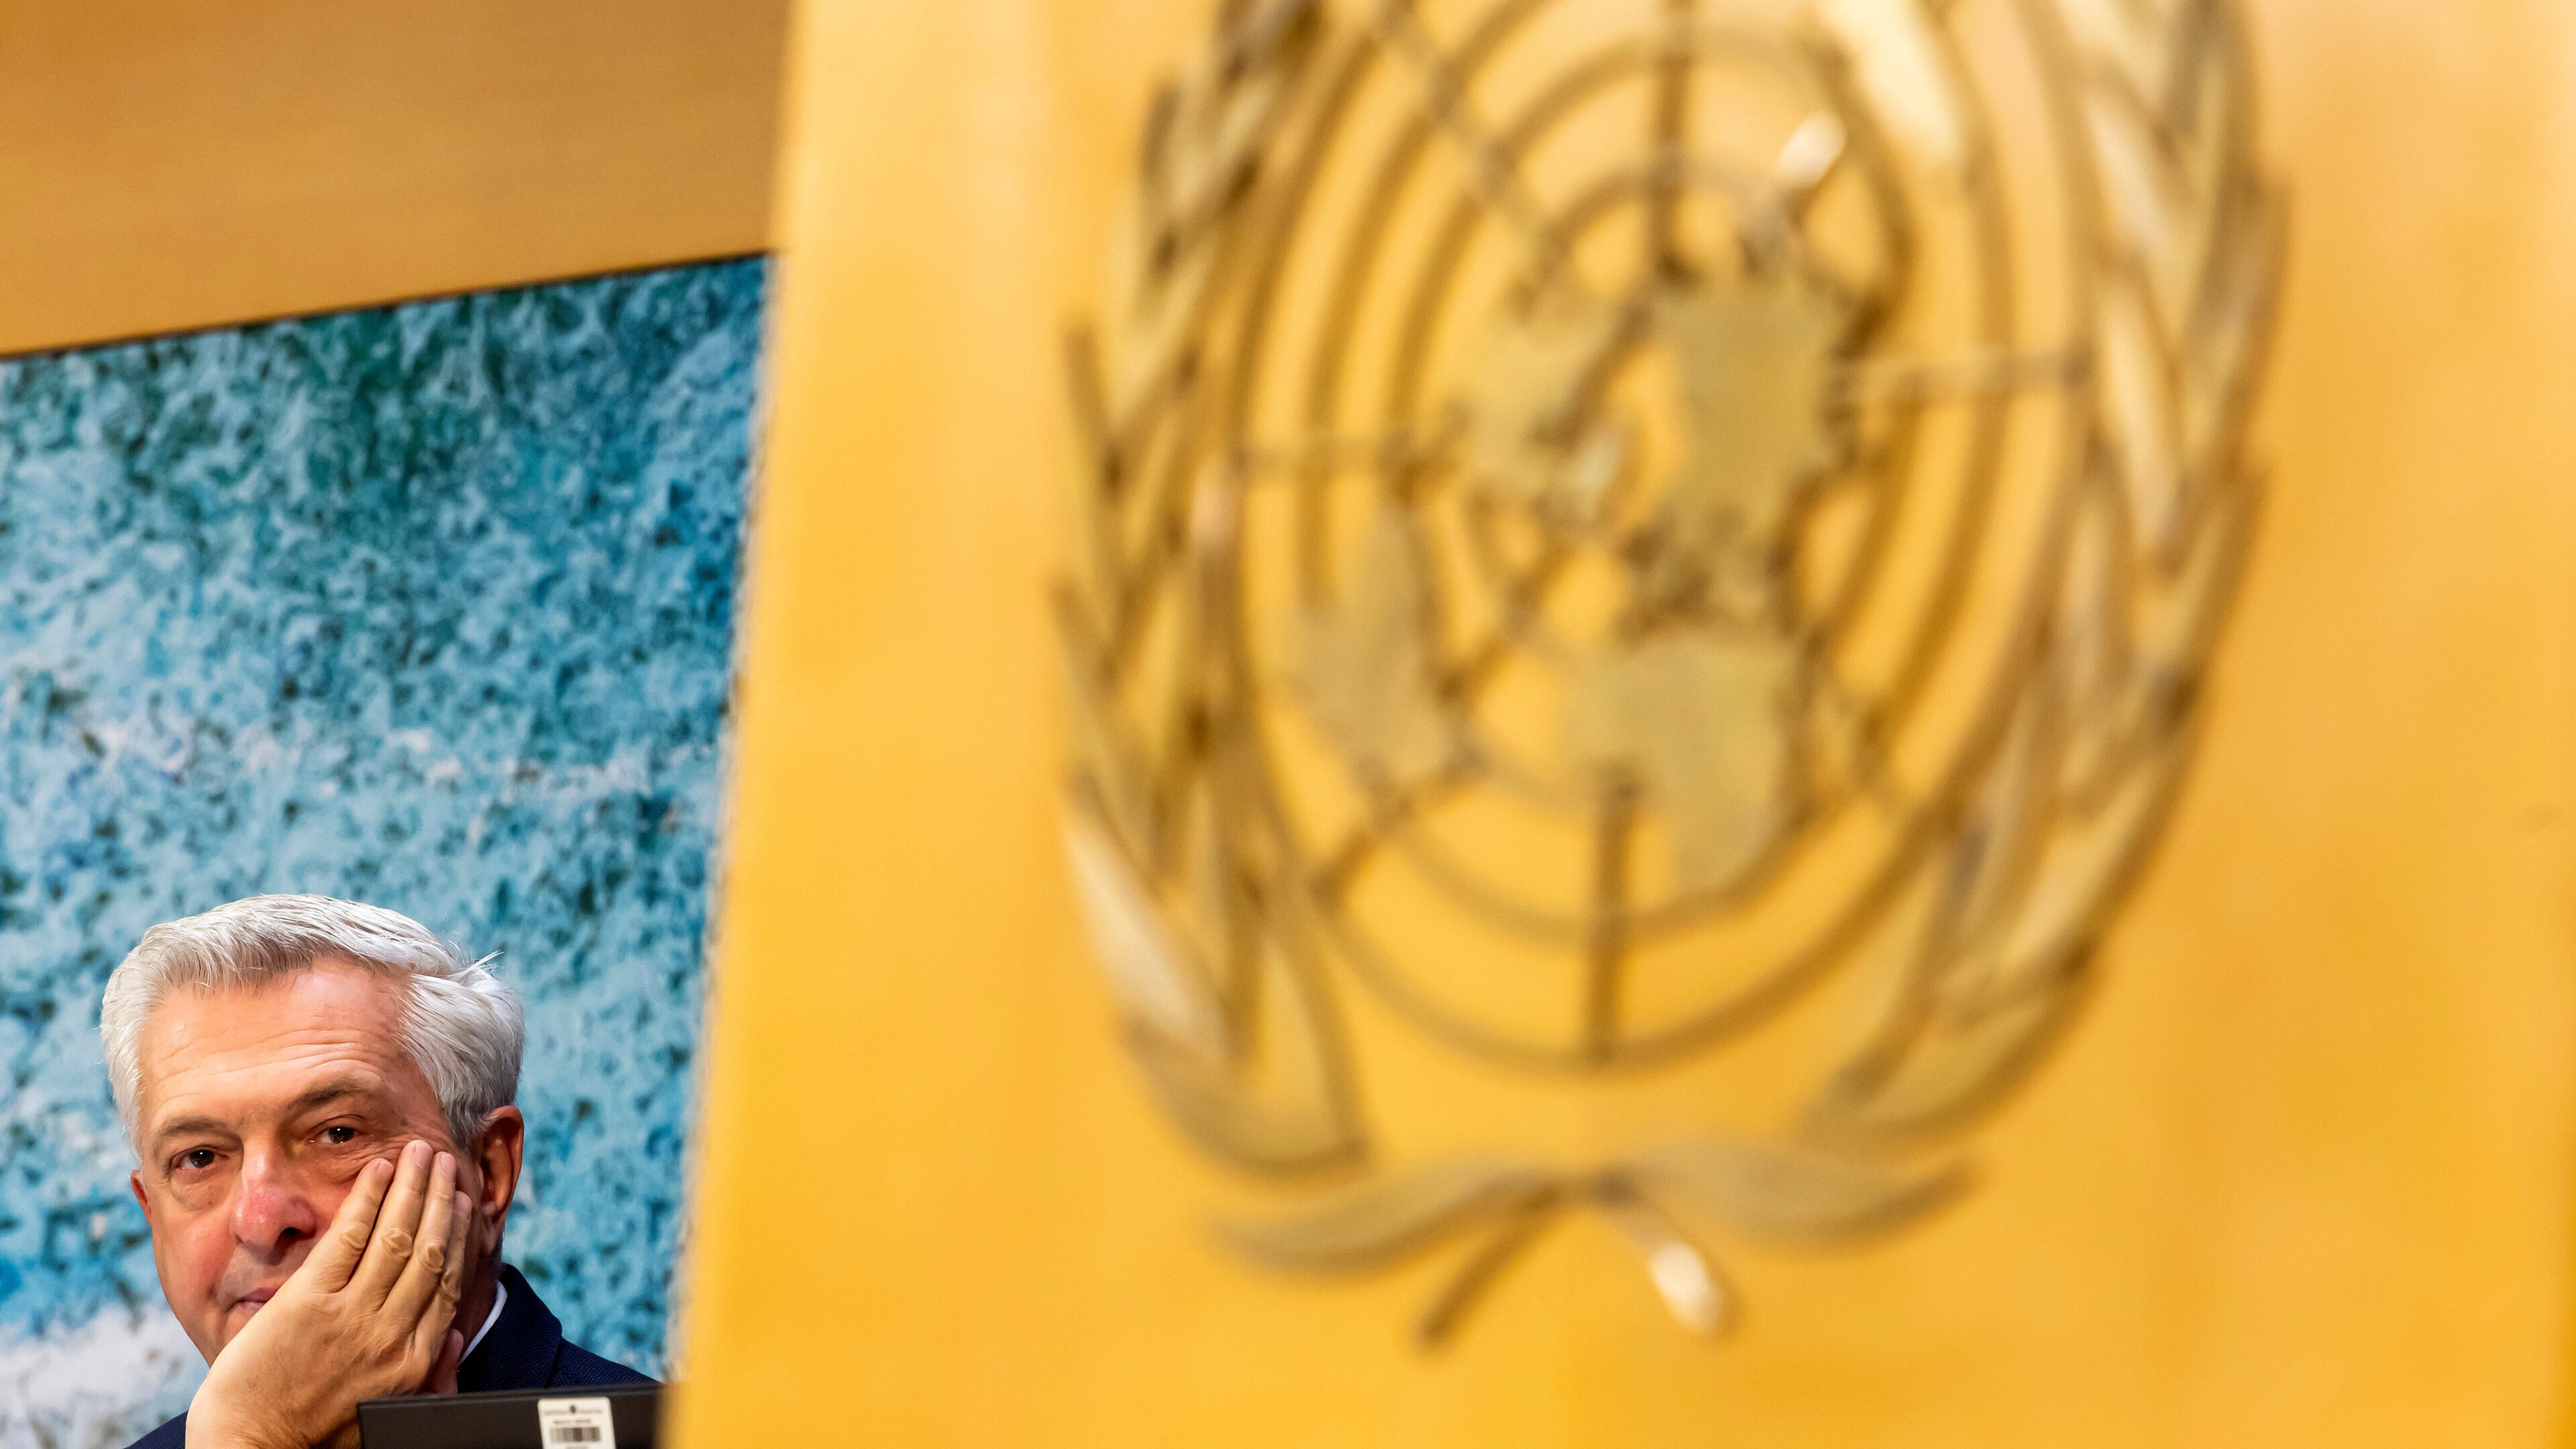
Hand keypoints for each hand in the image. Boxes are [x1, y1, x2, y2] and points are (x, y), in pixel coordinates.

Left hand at [185, 1140, 472, 1448]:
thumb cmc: (313, 1439)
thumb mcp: (388, 1414)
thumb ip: (429, 1377)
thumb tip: (454, 1336)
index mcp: (414, 1360)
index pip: (449, 1282)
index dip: (458, 1234)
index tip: (462, 1202)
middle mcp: (391, 1333)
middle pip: (430, 1250)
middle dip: (441, 1198)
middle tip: (446, 1160)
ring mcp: (350, 1316)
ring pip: (397, 1237)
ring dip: (412, 1187)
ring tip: (419, 1153)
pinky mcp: (306, 1304)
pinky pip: (347, 1239)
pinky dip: (368, 1200)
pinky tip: (378, 1172)